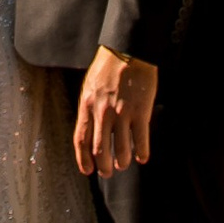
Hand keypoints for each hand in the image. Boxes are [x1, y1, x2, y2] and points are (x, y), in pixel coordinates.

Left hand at [74, 46, 157, 178]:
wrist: (129, 50)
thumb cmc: (109, 66)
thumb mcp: (91, 86)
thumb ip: (90, 108)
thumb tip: (91, 130)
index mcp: (87, 106)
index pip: (81, 140)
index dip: (83, 160)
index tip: (88, 170)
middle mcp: (102, 113)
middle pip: (100, 150)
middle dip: (104, 167)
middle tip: (108, 172)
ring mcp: (122, 114)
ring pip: (121, 150)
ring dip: (122, 162)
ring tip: (124, 164)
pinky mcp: (141, 112)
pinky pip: (140, 140)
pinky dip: (142, 153)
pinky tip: (143, 157)